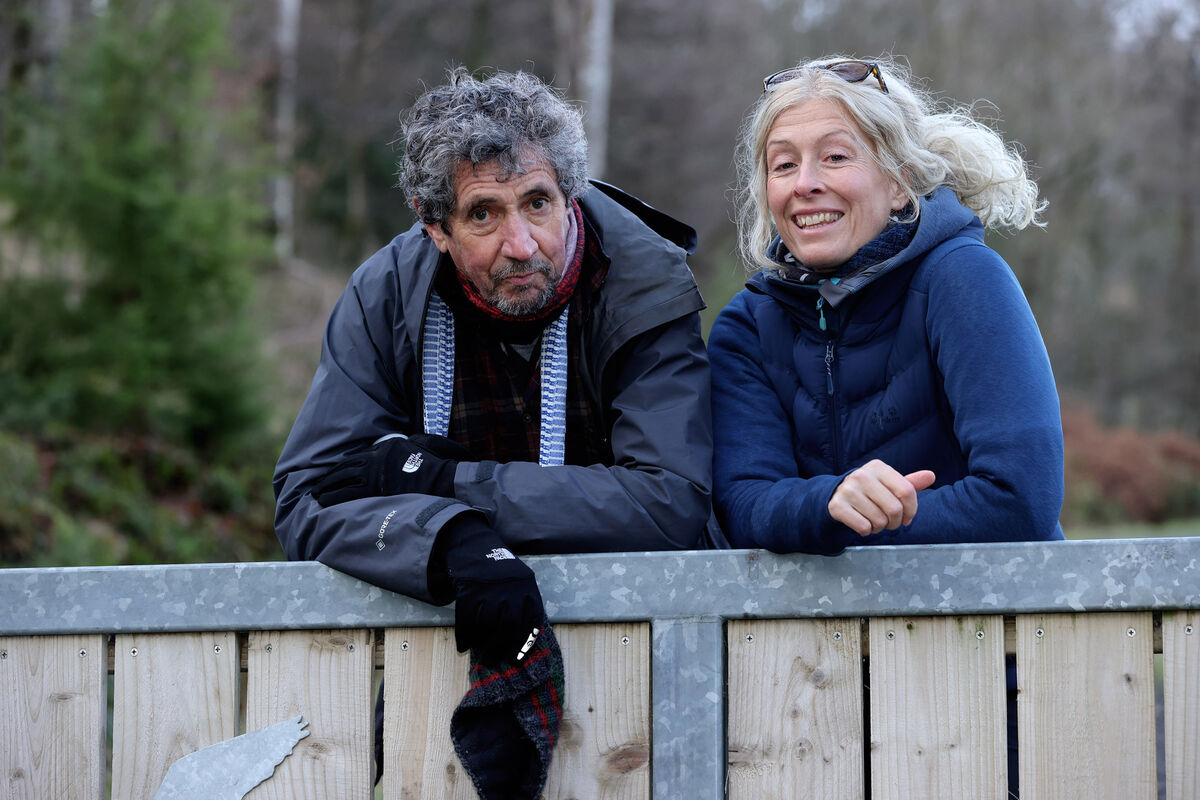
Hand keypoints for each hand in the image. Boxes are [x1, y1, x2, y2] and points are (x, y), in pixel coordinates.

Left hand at [311, 433, 469, 505]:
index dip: (340, 468)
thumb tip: (403, 448)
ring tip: (317, 496)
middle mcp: (377, 459)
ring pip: (344, 481)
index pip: (356, 458)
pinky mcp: (377, 489)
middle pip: (346, 469)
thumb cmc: (436, 464)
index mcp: (385, 448)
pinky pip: (351, 494)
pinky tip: (327, 503)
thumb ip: (407, 445)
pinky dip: (336, 498)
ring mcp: (376, 474)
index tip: (331, 475)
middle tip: (316, 487)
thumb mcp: (422, 444)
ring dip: (328, 489)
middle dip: (329, 479)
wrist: (443, 479)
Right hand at [441, 516, 545, 666]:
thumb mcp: (521, 581)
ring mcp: (488, 590)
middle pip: (508, 625)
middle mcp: (509, 589)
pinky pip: (466, 619)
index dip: (524, 643)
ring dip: (484, 646)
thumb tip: (527, 638)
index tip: (518, 659)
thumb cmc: (501, 572)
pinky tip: (464, 647)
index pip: (530, 620)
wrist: (474, 548)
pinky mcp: (468, 592)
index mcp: (526, 588)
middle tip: (497, 661)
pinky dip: (465, 636)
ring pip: (487, 625)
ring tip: (484, 658)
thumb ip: (525, 604)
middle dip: (503, 648)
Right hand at [828, 459, 935, 535]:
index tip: (907, 517)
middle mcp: (861, 476)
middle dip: (895, 522)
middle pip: (894, 509)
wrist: (836, 494)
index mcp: (878, 467)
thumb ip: (909, 483)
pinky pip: (864, 527)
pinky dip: (867, 531)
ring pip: (879, 521)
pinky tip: (862, 523)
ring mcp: (848, 490)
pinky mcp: (837, 506)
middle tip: (889, 522)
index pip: (907, 491)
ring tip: (874, 520)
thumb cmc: (870, 491)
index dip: (912, 510)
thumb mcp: (888, 484)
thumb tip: (931, 476)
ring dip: (880, 527)